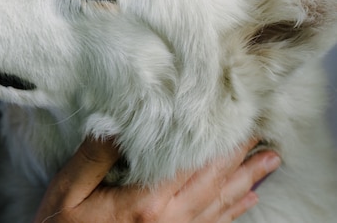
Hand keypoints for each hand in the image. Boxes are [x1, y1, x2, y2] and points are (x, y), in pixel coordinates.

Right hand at [34, 137, 280, 222]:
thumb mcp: (69, 188)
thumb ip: (95, 157)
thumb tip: (119, 124)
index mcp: (145, 203)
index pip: (191, 166)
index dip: (218, 144)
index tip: (237, 123)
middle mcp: (167, 221)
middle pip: (213, 184)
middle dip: (240, 160)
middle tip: (263, 139)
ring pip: (219, 206)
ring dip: (246, 182)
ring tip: (268, 164)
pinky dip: (233, 211)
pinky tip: (246, 200)